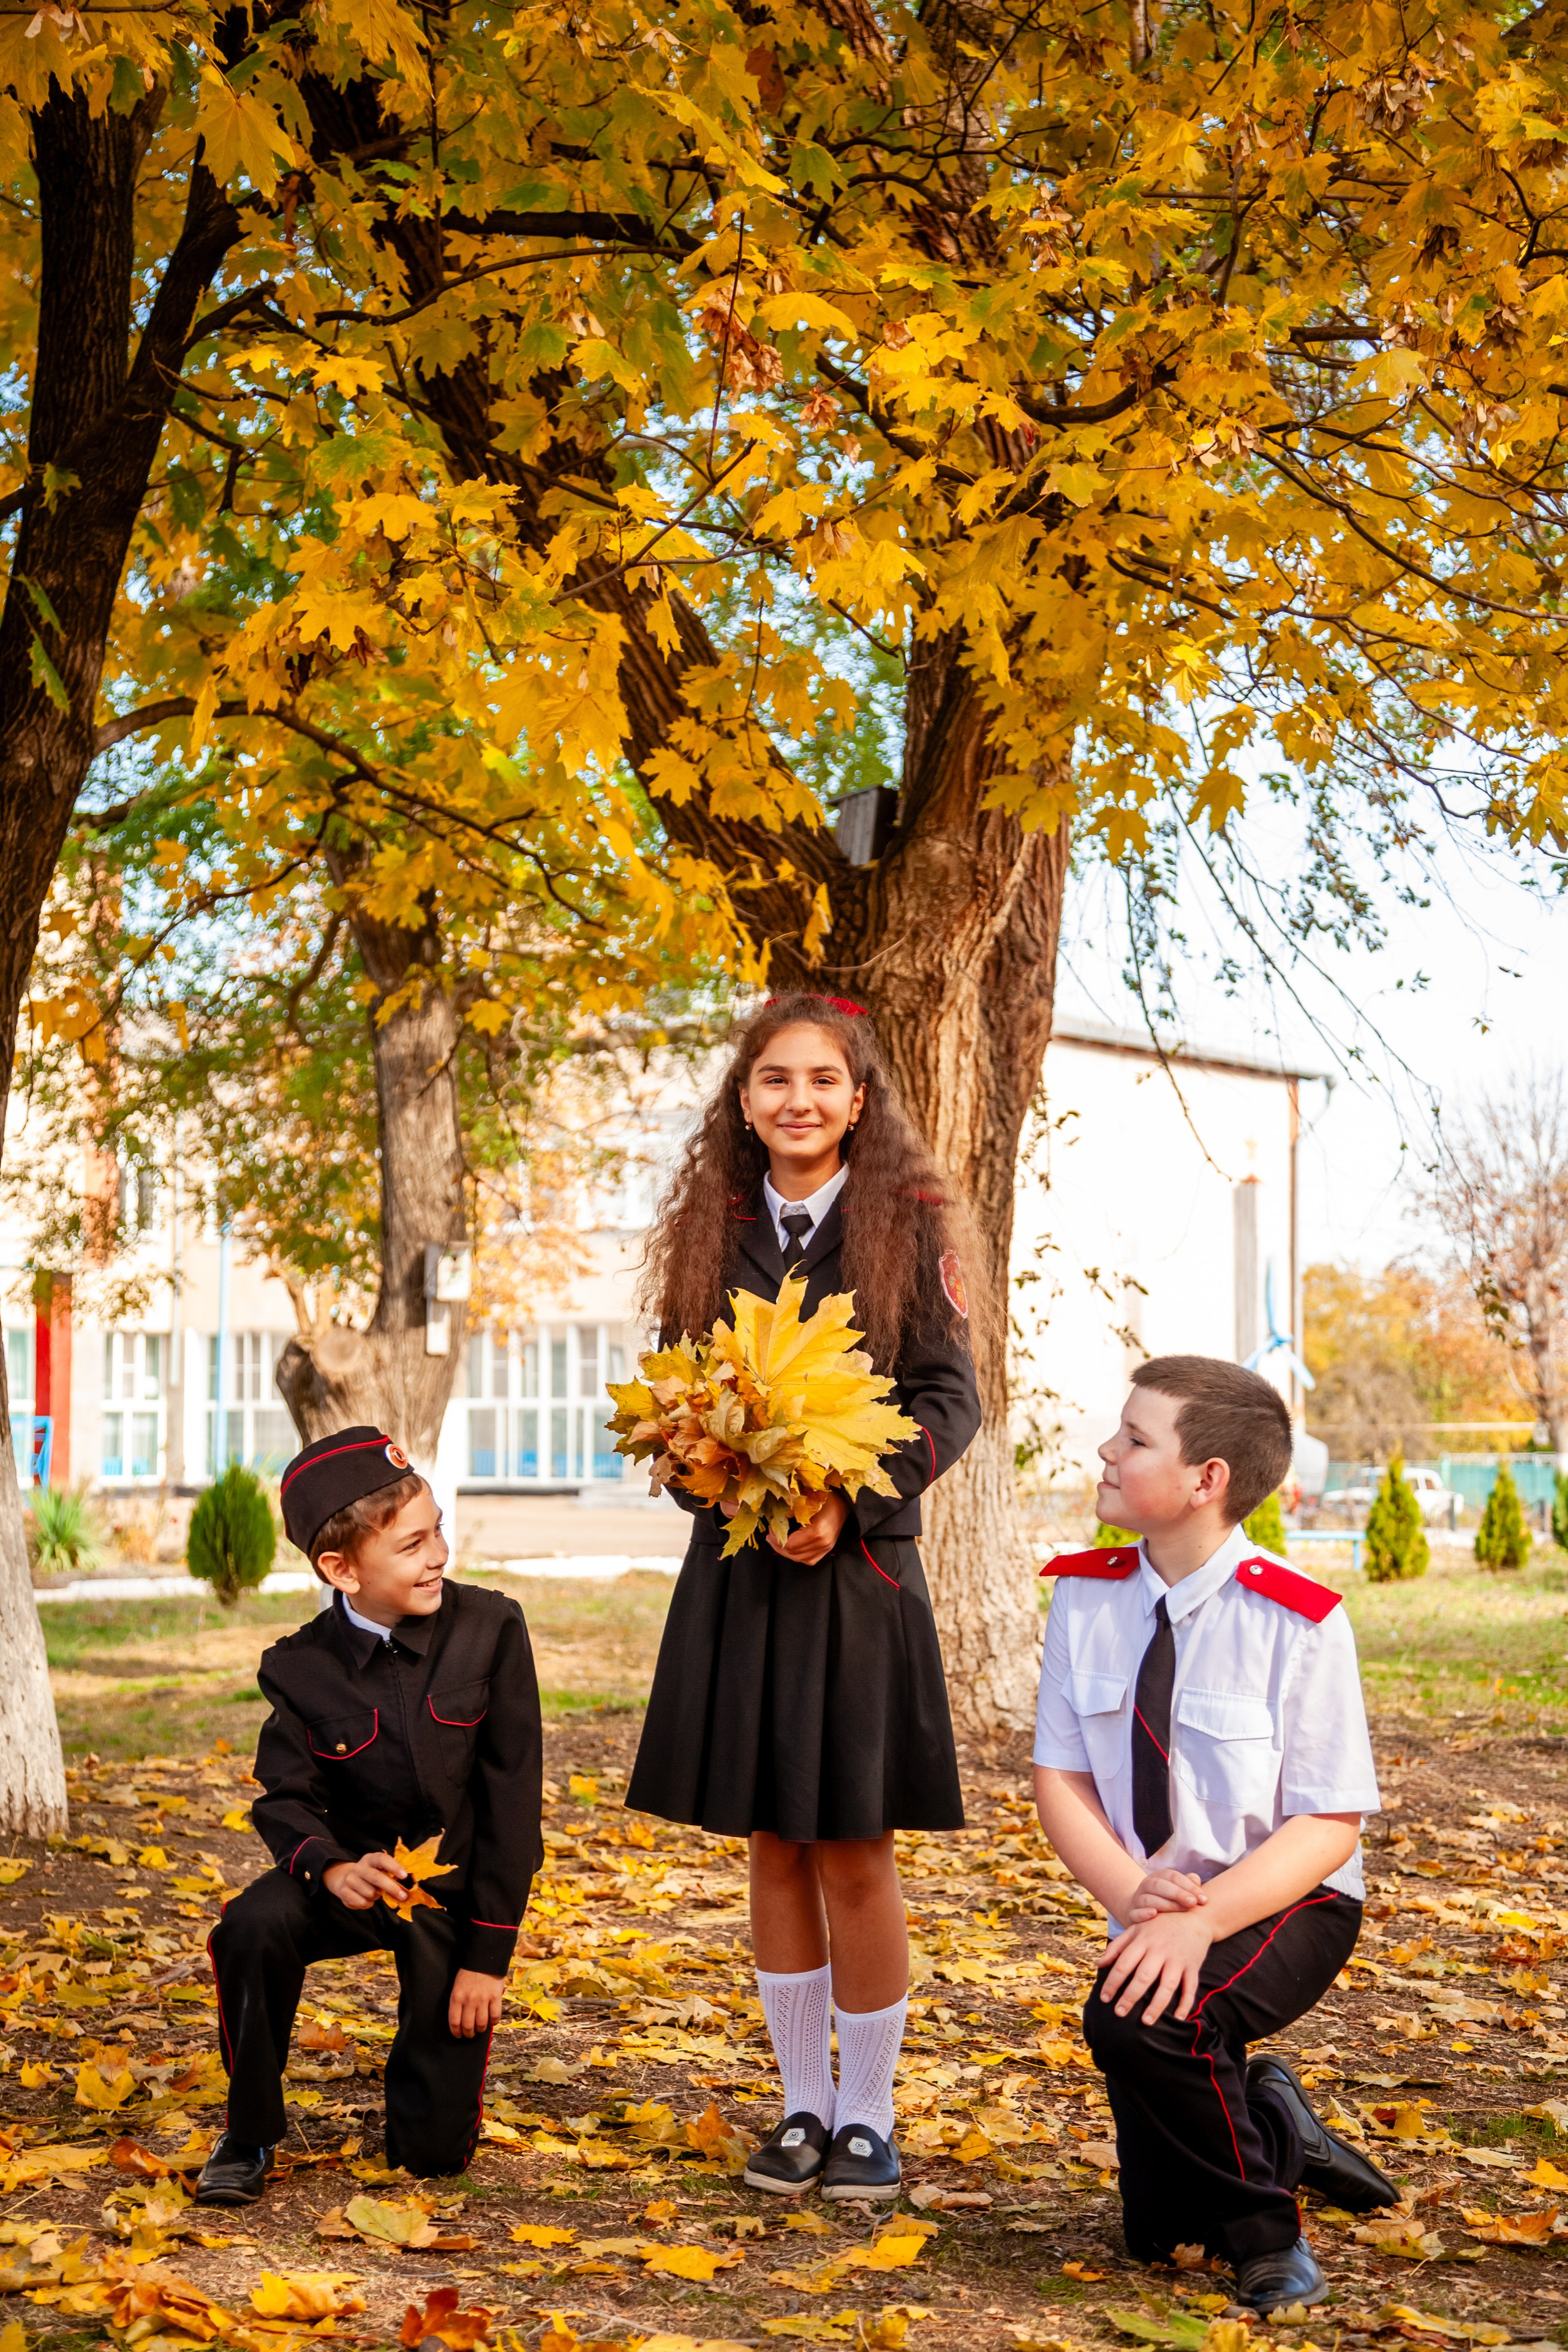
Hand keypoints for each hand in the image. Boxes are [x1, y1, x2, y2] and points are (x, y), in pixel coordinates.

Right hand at [323, 1851, 408, 1910]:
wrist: (345, 1880)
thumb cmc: (371, 1875)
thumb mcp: (380, 1870)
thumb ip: (391, 1874)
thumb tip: (407, 1885)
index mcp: (370, 1859)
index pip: (382, 1859)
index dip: (394, 1867)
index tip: (405, 1876)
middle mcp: (359, 1867)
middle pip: (376, 1878)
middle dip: (392, 1888)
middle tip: (403, 1896)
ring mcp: (350, 1879)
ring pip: (370, 1892)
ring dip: (377, 1896)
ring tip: (375, 1893)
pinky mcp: (344, 1892)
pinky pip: (362, 1902)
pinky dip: (368, 1903)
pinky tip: (367, 1898)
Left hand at [448, 1968, 504, 2038]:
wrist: (484, 1958)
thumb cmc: (469, 1973)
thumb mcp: (458, 1986)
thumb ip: (458, 2002)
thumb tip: (460, 2019)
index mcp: (457, 1997)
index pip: (454, 2022)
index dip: (456, 2032)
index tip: (458, 2035)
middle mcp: (469, 2000)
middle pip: (468, 2026)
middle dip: (468, 2033)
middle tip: (470, 2034)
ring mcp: (483, 1999)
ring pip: (481, 2024)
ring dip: (480, 2029)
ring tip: (480, 2028)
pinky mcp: (495, 1997)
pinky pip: (495, 2016)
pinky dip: (493, 2022)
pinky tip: (491, 2021)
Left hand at [768, 1490, 848, 1564]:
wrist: (843, 1503)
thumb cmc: (825, 1499)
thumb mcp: (805, 1501)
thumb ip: (789, 1511)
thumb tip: (775, 1519)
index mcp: (817, 1531)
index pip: (790, 1544)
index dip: (777, 1539)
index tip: (770, 1529)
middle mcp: (823, 1543)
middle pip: (794, 1554)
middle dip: (778, 1546)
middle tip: (770, 1536)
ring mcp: (826, 1548)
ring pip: (800, 1558)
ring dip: (786, 1552)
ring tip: (777, 1542)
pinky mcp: (827, 1549)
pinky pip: (809, 1560)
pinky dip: (798, 1556)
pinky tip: (791, 1548)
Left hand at [1097, 1909, 1213, 2024]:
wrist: (1192, 1914)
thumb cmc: (1159, 1924)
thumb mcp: (1136, 1928)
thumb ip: (1117, 1946)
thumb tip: (1099, 1964)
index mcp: (1143, 1941)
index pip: (1124, 1965)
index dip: (1112, 1982)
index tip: (1104, 1998)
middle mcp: (1160, 1950)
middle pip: (1143, 1977)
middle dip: (1130, 1996)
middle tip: (1119, 2013)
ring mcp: (1177, 1959)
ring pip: (1167, 1985)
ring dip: (1157, 2005)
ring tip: (1146, 2021)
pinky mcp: (1193, 1965)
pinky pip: (1191, 1987)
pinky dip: (1186, 2003)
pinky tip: (1178, 2018)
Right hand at [1124, 1868, 1207, 1922]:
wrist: (1142, 1910)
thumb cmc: (1168, 1900)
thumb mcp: (1178, 1890)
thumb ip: (1188, 1884)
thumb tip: (1196, 1881)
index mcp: (1159, 1877)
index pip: (1173, 1876)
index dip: (1189, 1886)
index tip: (1203, 1899)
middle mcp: (1147, 1885)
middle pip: (1159, 1885)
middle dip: (1178, 1893)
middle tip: (1193, 1903)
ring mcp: (1138, 1899)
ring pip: (1148, 1899)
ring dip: (1166, 1904)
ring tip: (1180, 1912)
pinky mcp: (1132, 1914)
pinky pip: (1135, 1913)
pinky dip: (1143, 1913)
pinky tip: (1154, 1914)